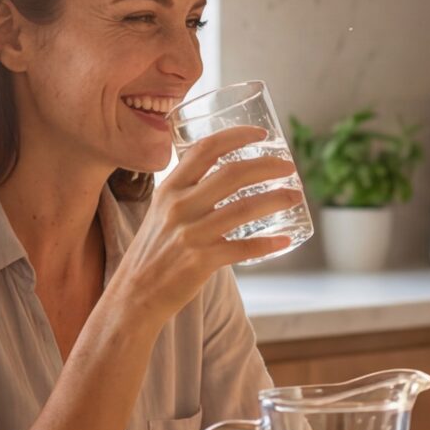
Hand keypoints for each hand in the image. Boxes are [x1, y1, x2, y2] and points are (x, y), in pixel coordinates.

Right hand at [111, 125, 305, 324]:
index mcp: (169, 189)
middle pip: (232, 173)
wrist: (134, 295)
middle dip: (267, 166)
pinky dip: (268, 243)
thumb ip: (187, 193)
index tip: (261, 134)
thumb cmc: (154, 252)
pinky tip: (285, 240)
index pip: (205, 149)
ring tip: (295, 196)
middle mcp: (179, 206)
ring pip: (245, 208)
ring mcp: (191, 234)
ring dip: (277, 199)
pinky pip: (244, 248)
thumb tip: (224, 177)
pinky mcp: (201, 261)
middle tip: (288, 167)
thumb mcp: (161, 212)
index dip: (236, 136)